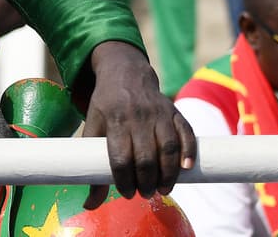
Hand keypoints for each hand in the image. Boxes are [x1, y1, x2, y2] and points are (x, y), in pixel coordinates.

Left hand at [80, 41, 194, 208]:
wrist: (125, 71)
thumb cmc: (106, 105)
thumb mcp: (92, 127)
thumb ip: (91, 164)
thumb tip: (89, 205)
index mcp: (114, 121)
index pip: (121, 158)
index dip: (125, 180)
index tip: (127, 192)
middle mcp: (137, 117)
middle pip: (146, 157)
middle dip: (147, 181)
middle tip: (145, 193)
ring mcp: (158, 113)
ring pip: (168, 147)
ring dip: (168, 173)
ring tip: (163, 188)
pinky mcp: (173, 110)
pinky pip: (185, 132)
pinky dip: (188, 150)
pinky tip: (186, 168)